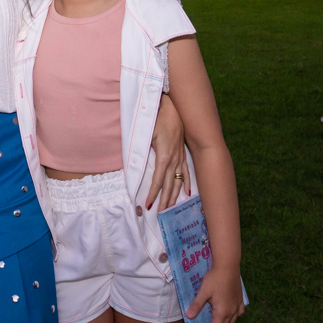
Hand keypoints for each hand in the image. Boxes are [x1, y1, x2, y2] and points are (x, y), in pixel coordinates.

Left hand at [147, 94, 188, 211]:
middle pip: (169, 185)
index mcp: (164, 156)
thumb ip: (143, 151)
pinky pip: (186, 172)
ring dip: (174, 195)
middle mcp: (174, 159)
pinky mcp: (182, 154)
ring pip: (178, 181)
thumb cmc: (157, 119)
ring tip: (170, 208)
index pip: (158, 180)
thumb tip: (136, 166)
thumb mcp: (147, 135)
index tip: (148, 204)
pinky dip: (186, 183)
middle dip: (164, 200)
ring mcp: (180, 157)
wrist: (172, 108)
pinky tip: (187, 194)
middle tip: (160, 214)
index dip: (153, 193)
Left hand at [186, 266, 244, 322]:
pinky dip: (233, 313)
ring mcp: (238, 306)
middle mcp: (232, 312)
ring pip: (232, 320)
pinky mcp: (241, 299)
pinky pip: (239, 312)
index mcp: (222, 312)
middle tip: (205, 317)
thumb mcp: (203, 292)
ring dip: (224, 320)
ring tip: (215, 312)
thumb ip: (196, 305)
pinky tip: (228, 307)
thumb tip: (189, 316)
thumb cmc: (214, 279)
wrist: (228, 267)